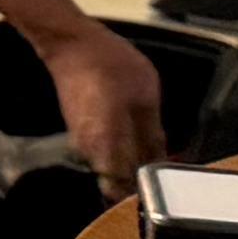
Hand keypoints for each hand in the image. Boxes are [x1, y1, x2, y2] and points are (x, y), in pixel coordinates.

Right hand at [28, 13, 165, 189]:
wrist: (73, 45)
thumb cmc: (112, 67)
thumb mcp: (145, 99)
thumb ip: (152, 137)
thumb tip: (159, 164)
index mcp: (108, 148)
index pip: (124, 191)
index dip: (144, 193)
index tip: (163, 187)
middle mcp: (91, 152)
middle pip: (115, 182)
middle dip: (138, 181)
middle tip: (162, 168)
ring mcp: (81, 142)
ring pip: (110, 167)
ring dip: (130, 164)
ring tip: (152, 150)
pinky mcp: (79, 130)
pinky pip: (103, 151)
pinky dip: (120, 150)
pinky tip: (134, 134)